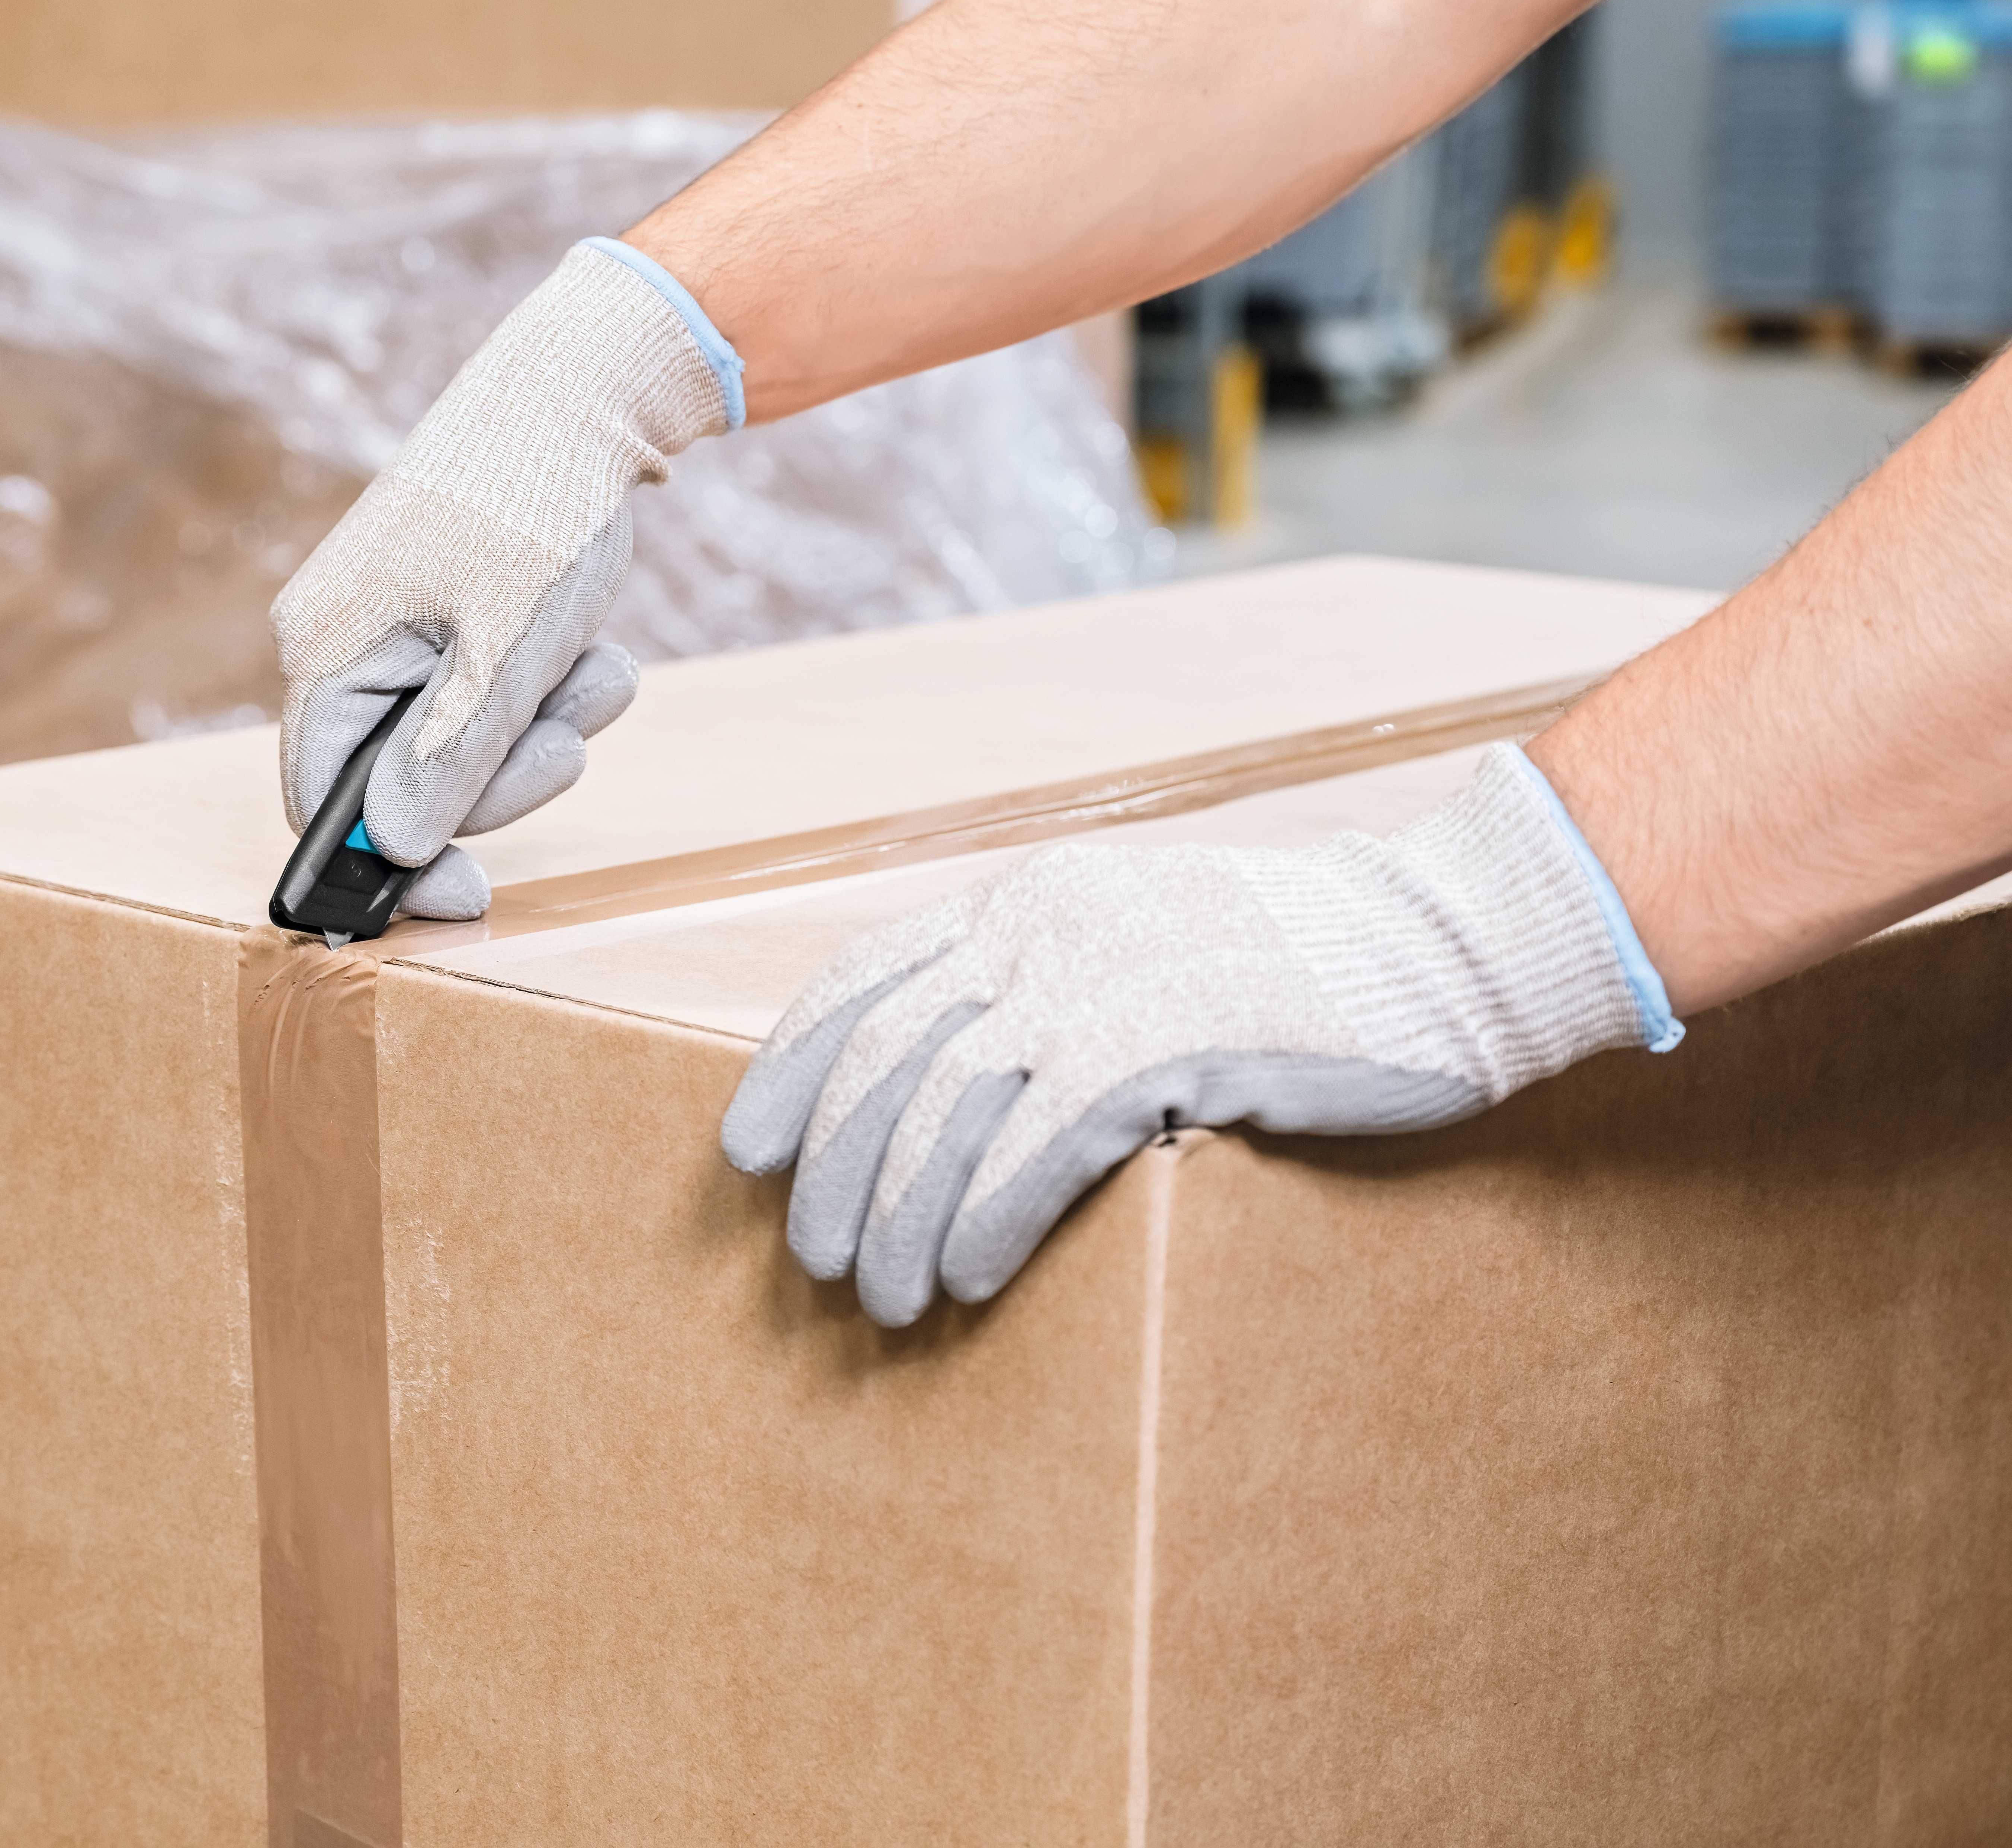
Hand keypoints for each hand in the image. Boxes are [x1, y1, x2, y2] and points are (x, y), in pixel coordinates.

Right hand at [271, 238, 743, 918]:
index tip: (470, 898)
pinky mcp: (451, 615)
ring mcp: (397, 627)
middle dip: (500, 774)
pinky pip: (494, 695)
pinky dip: (549, 686)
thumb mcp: (505, 652)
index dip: (393, 867)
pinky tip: (591, 646)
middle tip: (567, 736)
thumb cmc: (538, 508)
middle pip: (405, 781)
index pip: (325, 802)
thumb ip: (450, 760)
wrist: (590, 388)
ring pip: (464, 742)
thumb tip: (395, 852)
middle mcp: (344, 642)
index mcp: (325, 649)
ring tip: (594, 670)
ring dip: (541, 726)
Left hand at [719, 746, 1682, 1324]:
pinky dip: (988, 1217)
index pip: (865, 980)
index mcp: (1032, 901)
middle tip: (818, 1261)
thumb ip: (1052, 991)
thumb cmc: (1303, 965)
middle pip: (889, 1060)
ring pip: (947, 1111)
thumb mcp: (1146, 946)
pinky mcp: (1168, 1042)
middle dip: (836, 1172)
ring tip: (889, 1298)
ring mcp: (1105, 980)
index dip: (793, 1067)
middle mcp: (1047, 927)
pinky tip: (973, 1273)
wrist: (1451, 941)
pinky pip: (1038, 1144)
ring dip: (902, 1218)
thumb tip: (958, 1086)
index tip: (748, 1148)